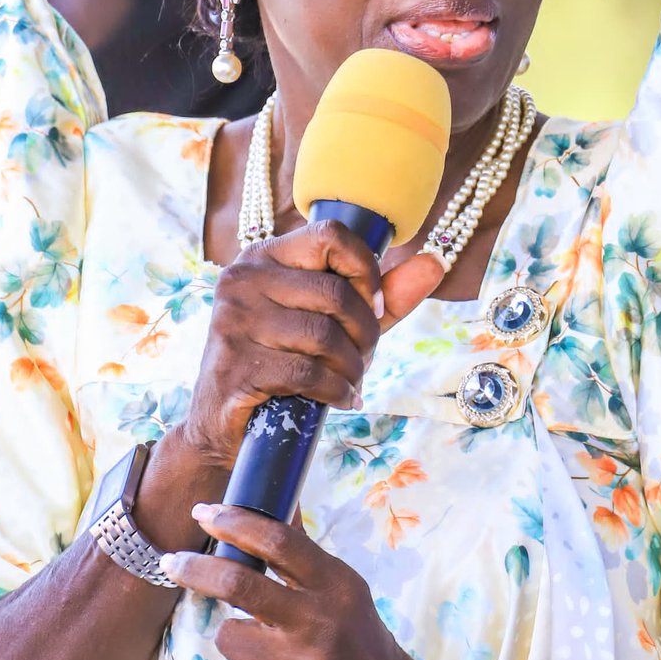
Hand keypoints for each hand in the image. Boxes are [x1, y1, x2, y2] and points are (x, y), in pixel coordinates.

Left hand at [159, 504, 430, 659]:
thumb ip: (304, 557)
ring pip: (230, 638)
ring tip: (264, 645)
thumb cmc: (359, 634)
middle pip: (240, 585)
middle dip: (197, 569)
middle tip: (171, 561)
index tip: (205, 512)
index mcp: (335, 584)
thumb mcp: (343, 587)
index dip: (236, 522)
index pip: (279, 541)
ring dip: (235, 637)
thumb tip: (270, 507)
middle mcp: (318, 623)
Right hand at [182, 221, 382, 469]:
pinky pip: (307, 373)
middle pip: (334, 293)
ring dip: (352, 368)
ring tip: (351, 380)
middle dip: (365, 333)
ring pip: (324, 337)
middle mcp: (243, 278)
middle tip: (365, 357)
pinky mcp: (235, 364)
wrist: (224, 423)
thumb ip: (383, 295)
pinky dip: (337, 391)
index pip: (329, 236)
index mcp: (265, 256)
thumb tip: (435, 262)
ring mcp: (233, 320)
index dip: (365, 270)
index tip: (374, 306)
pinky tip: (340, 399)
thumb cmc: (286, 362)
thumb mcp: (337, 323)